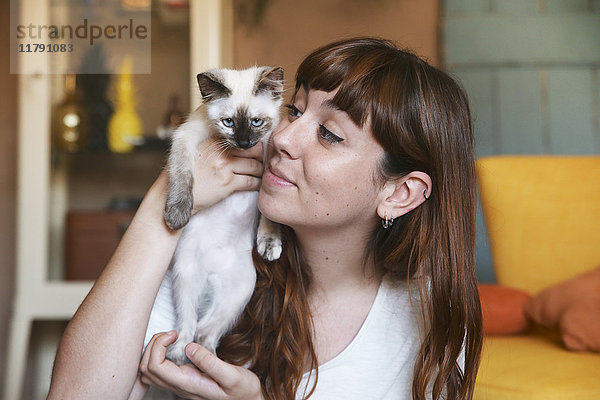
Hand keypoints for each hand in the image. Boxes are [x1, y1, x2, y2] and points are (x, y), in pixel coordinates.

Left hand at [139, 331, 263, 399]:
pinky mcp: (183, 381)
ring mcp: (180, 385)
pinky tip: (173, 347)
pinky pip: (158, 372)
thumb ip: (210, 363)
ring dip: (153, 352)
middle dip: (153, 346)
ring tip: (171, 339)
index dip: (158, 346)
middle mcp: (179, 387)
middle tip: (171, 334)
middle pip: (146, 370)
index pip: (156, 367)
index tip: (175, 334)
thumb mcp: (232, 376)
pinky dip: (158, 357)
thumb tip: (189, 347)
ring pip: (148, 373)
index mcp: (188, 384)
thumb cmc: (243, 391)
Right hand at [191, 139, 264, 212]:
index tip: (254, 154)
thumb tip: (235, 146)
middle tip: (259, 164)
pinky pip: (251, 181)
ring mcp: (224, 166)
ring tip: (258, 175)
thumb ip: (214, 148)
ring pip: (255, 166)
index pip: (241, 140)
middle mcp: (219, 151)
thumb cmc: (188, 175)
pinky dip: (257, 184)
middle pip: (253, 150)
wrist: (172, 194)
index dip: (251, 147)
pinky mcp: (227, 182)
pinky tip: (256, 185)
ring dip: (259, 172)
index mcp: (213, 142)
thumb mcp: (197, 153)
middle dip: (259, 158)